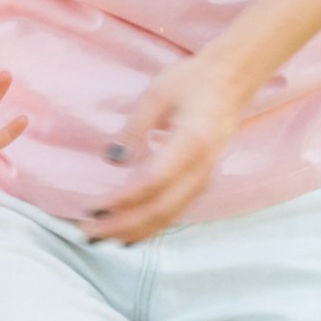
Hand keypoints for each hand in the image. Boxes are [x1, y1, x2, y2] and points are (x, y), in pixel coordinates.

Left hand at [81, 57, 246, 243]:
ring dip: (134, 231)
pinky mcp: (202, 183)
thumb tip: (112, 160)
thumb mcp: (157, 94)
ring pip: (168, 216)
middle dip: (122, 225)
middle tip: (87, 231)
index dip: (123, 200)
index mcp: (192, 142)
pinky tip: (127, 233)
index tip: (93, 208)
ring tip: (101, 238)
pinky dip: (149, 226)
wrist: (232, 82)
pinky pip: (175, 212)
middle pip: (161, 208)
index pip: (154, 182)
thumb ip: (134, 129)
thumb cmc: (192, 81)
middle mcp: (202, 167)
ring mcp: (205, 178)